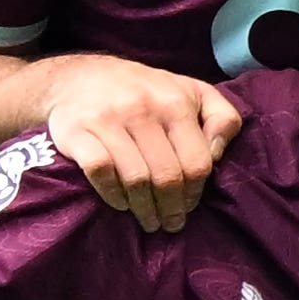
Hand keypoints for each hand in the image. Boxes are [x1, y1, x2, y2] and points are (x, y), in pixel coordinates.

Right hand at [39, 55, 239, 233]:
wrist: (78, 75)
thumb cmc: (145, 91)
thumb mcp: (193, 92)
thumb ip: (222, 118)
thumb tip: (217, 155)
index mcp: (175, 101)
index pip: (196, 162)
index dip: (195, 191)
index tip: (189, 206)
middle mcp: (143, 108)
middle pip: (167, 175)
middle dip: (172, 208)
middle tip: (170, 224)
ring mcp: (108, 119)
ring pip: (136, 179)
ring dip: (145, 209)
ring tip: (149, 221)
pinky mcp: (77, 131)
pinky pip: (101, 172)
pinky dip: (113, 194)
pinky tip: (120, 204)